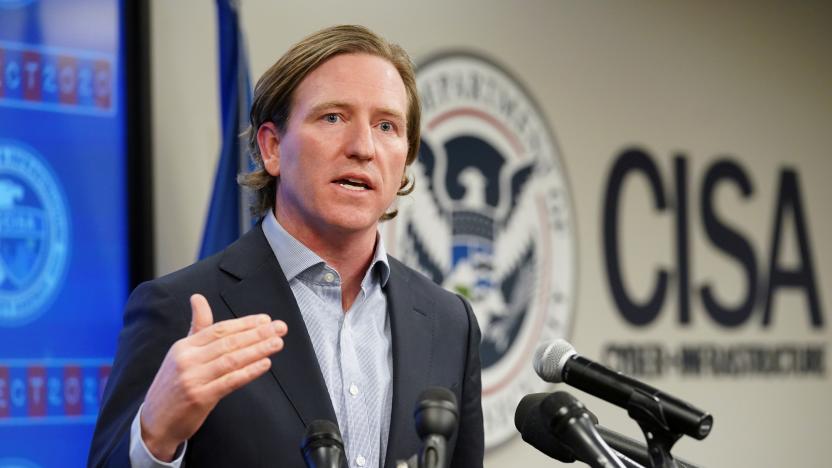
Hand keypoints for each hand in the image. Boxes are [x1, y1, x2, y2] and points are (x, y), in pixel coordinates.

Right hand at [140, 294, 286, 460]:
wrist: (155, 422)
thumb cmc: (173, 385)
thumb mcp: (181, 353)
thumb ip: (197, 327)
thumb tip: (198, 298)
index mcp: (184, 346)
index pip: (219, 329)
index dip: (244, 323)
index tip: (266, 319)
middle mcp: (188, 359)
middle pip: (228, 342)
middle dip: (258, 333)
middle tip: (280, 328)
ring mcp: (193, 379)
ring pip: (232, 360)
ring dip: (258, 350)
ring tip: (277, 343)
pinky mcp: (200, 398)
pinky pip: (230, 381)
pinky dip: (249, 371)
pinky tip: (264, 364)